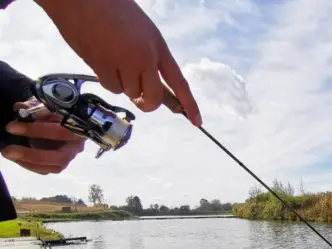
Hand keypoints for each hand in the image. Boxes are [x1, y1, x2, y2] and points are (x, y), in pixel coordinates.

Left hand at [1, 102, 84, 174]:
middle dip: (33, 155)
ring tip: (9, 154)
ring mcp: (69, 157)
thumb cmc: (56, 111)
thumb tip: (20, 108)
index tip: (11, 127)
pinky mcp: (60, 163)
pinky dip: (30, 165)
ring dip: (30, 162)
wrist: (63, 118)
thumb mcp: (46, 105)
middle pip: (60, 157)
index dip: (36, 130)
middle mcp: (77, 146)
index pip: (60, 132)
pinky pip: (47, 170)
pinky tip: (16, 158)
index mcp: (78, 129)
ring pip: (54, 167)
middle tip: (8, 151)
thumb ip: (35, 107)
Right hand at [35, 0, 201, 125]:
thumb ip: (149, 57)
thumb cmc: (111, 7)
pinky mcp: (101, 66)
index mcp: (158, 46)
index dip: (189, 103)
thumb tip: (147, 87)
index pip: (179, 81)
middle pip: (153, 99)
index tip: (197, 121)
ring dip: (124, 84)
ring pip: (129, 93)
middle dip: (147, 102)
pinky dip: (108, 80)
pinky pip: (110, 87)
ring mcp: (122, 62)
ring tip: (114, 58)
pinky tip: (102, 59)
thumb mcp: (142, 30)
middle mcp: (144, 57)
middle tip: (140, 96)